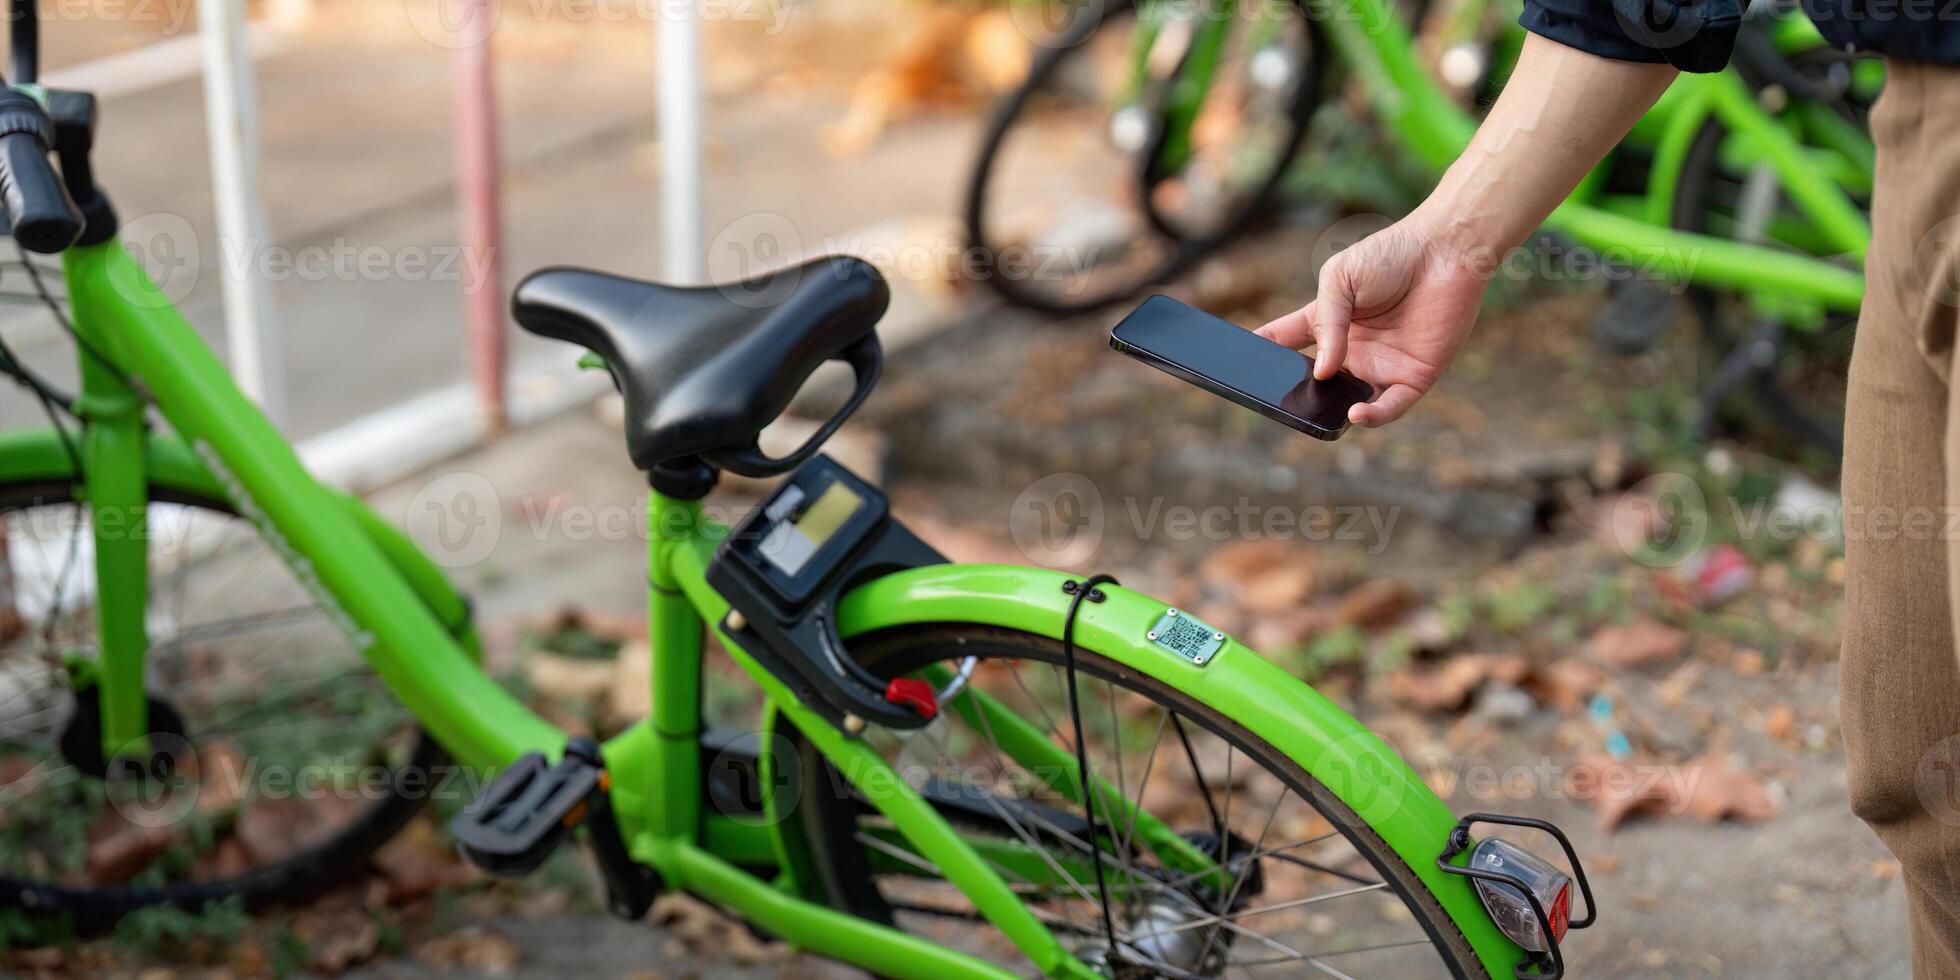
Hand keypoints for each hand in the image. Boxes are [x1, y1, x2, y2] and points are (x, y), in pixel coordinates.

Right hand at [1256, 213, 1489, 426]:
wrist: (1445, 250)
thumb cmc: (1391, 255)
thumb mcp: (1340, 280)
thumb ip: (1325, 323)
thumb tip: (1319, 372)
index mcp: (1329, 322)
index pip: (1286, 341)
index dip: (1263, 352)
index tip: (1237, 367)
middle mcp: (1352, 350)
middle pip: (1314, 382)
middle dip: (1293, 394)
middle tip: (1274, 399)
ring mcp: (1382, 365)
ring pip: (1348, 401)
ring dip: (1330, 412)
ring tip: (1313, 411)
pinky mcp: (1414, 377)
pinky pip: (1390, 407)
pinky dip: (1372, 416)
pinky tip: (1356, 412)